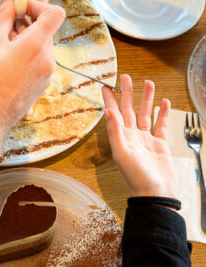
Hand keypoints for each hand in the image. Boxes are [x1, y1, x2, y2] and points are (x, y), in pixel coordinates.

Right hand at [0, 0, 65, 164]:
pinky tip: (4, 59)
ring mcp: (46, 74)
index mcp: (36, 46)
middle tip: (6, 17)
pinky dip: (25, 53)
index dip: (38, 4)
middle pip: (46, 29)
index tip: (19, 4)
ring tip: (0, 41)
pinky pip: (38, 60)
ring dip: (24, 36)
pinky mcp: (41, 85)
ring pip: (41, 45)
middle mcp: (48, 60)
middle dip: (27, 20)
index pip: (55, 13)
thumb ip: (3, 16)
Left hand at [102, 75, 177, 197]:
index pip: (114, 113)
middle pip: (129, 109)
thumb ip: (115, 132)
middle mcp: (132, 135)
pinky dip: (162, 114)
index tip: (105, 85)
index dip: (110, 99)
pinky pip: (161, 125)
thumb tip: (108, 112)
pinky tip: (164, 102)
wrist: (155, 193)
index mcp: (120, 136)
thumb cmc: (136, 177)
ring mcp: (146, 139)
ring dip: (146, 99)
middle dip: (128, 93)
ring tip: (148, 83)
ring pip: (146, 114)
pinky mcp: (160, 144)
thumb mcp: (121, 153)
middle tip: (126, 77)